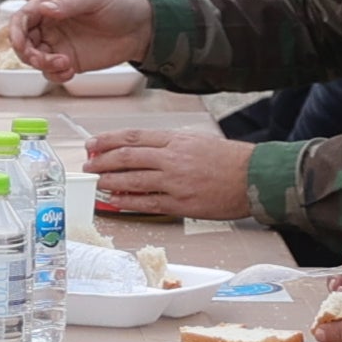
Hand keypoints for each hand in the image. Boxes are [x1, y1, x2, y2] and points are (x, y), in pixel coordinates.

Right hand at [7, 0, 153, 77]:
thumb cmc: (118, 4)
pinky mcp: (68, 60)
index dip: (15, 31)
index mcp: (51, 3)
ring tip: (65, 64)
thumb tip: (44, 9)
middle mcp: (50, 24)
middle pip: (23, 41)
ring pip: (34, 58)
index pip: (22, 17)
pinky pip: (50, 71)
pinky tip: (70, 71)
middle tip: (42, 59)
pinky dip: (54, 75)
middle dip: (26, 52)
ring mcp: (58, 43)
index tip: (20, 44)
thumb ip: (67, 3)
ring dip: (42, 65)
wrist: (140, 28)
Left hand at [81, 121, 253, 222]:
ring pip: (132, 180)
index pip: (133, 137)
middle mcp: (172, 158)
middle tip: (88, 164)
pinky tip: (115, 201)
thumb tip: (142, 149)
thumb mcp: (197, 139)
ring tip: (96, 182)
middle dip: (102, 161)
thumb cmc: (229, 159)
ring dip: (109, 181)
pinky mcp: (180, 204)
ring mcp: (175, 182)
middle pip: (127, 157)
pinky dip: (127, 202)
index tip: (93, 144)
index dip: (108, 140)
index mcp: (175, 140)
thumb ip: (170, 143)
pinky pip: (146, 203)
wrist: (253, 178)